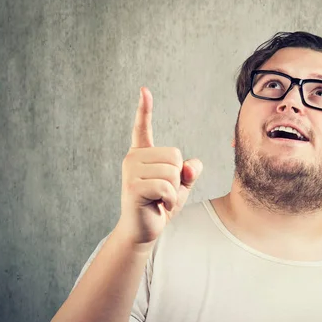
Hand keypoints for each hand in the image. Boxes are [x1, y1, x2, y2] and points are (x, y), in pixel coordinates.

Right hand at [116, 87, 202, 247]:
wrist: (143, 231)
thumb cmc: (160, 205)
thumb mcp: (181, 185)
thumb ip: (189, 171)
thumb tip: (190, 166)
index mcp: (143, 154)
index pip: (143, 127)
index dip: (144, 108)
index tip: (144, 90)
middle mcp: (133, 158)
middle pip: (175, 156)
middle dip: (177, 177)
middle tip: (163, 192)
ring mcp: (130, 171)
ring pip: (172, 172)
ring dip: (174, 191)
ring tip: (160, 199)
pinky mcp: (133, 187)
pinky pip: (166, 187)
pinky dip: (170, 200)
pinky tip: (160, 206)